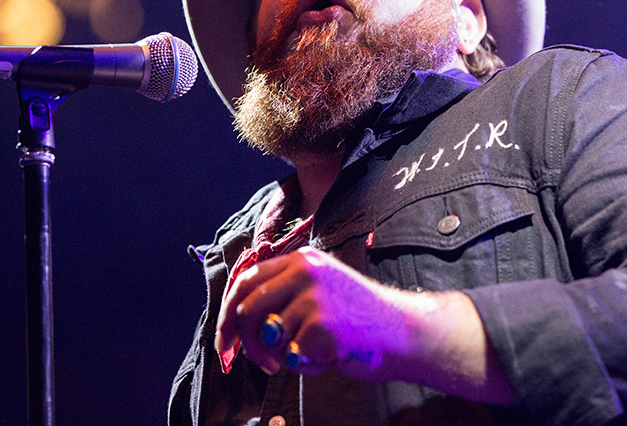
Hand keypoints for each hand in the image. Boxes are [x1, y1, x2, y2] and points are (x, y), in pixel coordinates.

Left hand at [214, 246, 517, 405]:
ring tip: (301, 357)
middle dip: (244, 341)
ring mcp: (314, 298)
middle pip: (246, 307)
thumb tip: (235, 314)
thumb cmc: (358, 317)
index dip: (227, 313)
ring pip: (266, 335)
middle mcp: (305, 272)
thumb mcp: (321, 288)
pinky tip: (326, 359)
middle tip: (260, 362)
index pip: (246, 280)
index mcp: (302, 259)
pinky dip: (304, 366)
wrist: (402, 331)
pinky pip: (291, 356)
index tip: (225, 340)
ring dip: (277, 357)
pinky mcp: (321, 326)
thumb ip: (285, 292)